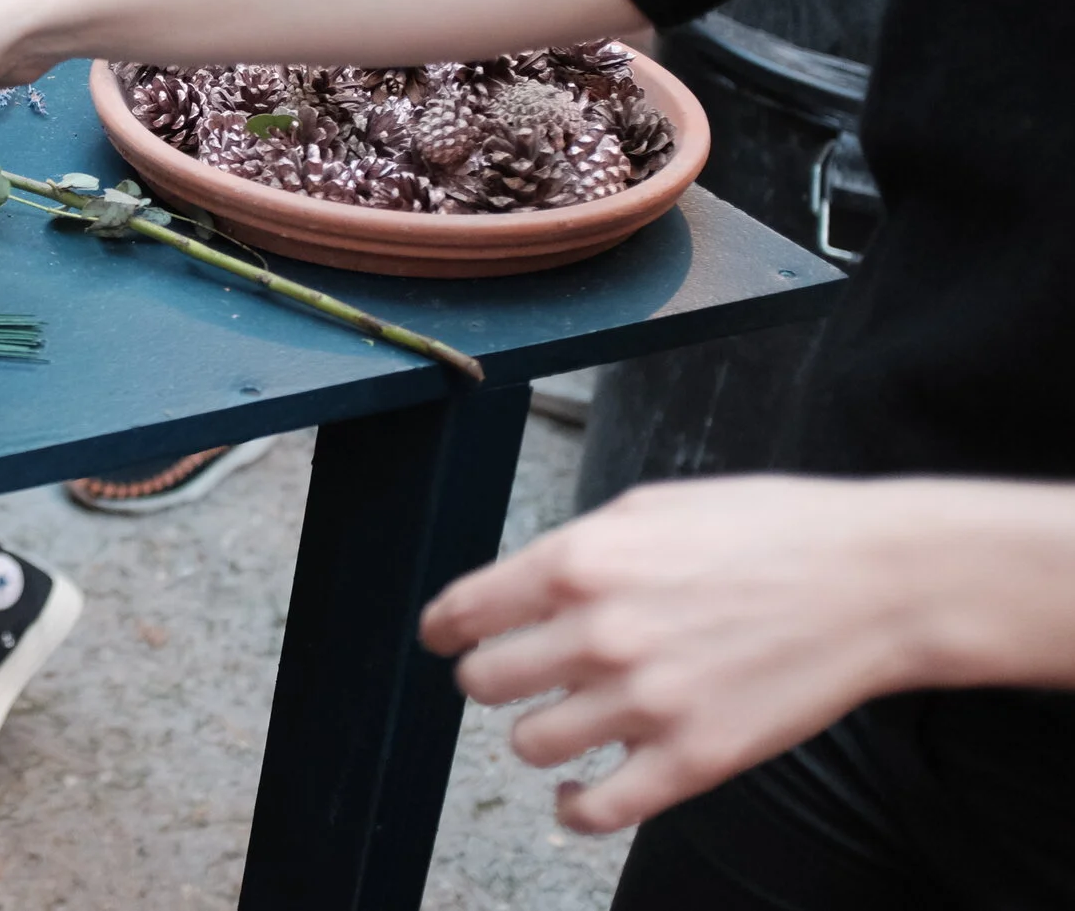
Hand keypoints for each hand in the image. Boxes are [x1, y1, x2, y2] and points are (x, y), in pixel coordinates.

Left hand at [420, 476, 937, 834]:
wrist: (876, 581)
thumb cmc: (770, 530)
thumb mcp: (650, 508)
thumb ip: (576, 550)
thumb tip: (522, 586)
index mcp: (580, 562)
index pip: (465, 611)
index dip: (443, 629)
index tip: (444, 638)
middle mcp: (598, 634)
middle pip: (483, 681)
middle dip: (492, 676)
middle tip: (520, 674)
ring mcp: (644, 702)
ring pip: (529, 743)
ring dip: (538, 733)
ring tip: (566, 720)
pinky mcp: (692, 759)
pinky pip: (595, 810)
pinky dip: (574, 810)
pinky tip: (577, 796)